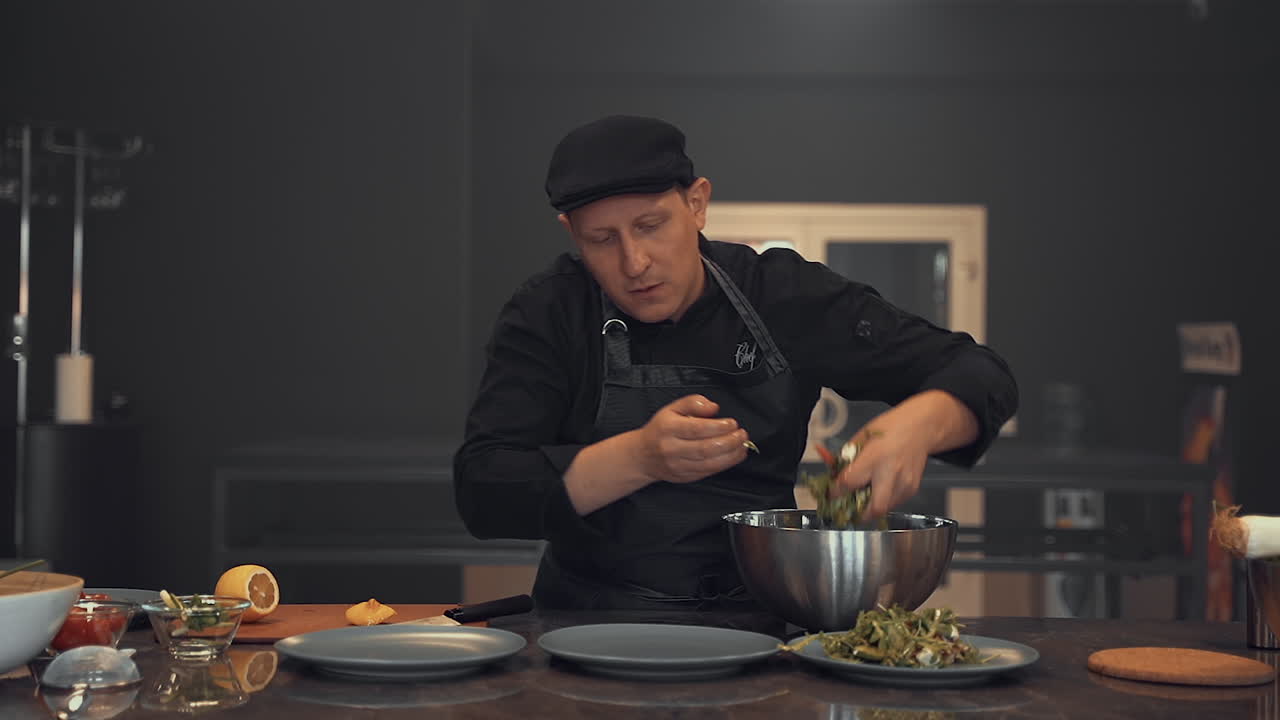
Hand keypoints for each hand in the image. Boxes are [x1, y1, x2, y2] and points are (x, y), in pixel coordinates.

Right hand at [634, 394, 749, 483]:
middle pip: (705, 448)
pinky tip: (735, 455)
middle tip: (742, 434)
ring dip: (731, 455)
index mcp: (668, 428)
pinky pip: (708, 472)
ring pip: (709, 463)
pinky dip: (725, 464)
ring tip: (742, 445)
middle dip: (729, 442)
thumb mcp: (672, 408)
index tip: (732, 423)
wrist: (643, 456)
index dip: (718, 427)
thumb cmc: (660, 430)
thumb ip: (693, 403)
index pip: (696, 429)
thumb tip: (713, 407)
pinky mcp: (685, 477)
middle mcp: (672, 448)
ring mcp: (678, 465)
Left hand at [832, 426, 928, 520]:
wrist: (921, 428)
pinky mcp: (912, 489)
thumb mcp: (862, 437)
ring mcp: (904, 484)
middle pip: (874, 508)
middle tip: (848, 508)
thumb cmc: (890, 428)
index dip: (836, 492)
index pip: (849, 483)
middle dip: (858, 514)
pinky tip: (879, 489)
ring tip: (863, 496)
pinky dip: (883, 501)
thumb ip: (847, 457)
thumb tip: (834, 474)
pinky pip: (894, 503)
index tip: (832, 493)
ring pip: (884, 510)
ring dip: (870, 508)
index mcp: (874, 457)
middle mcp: (891, 473)